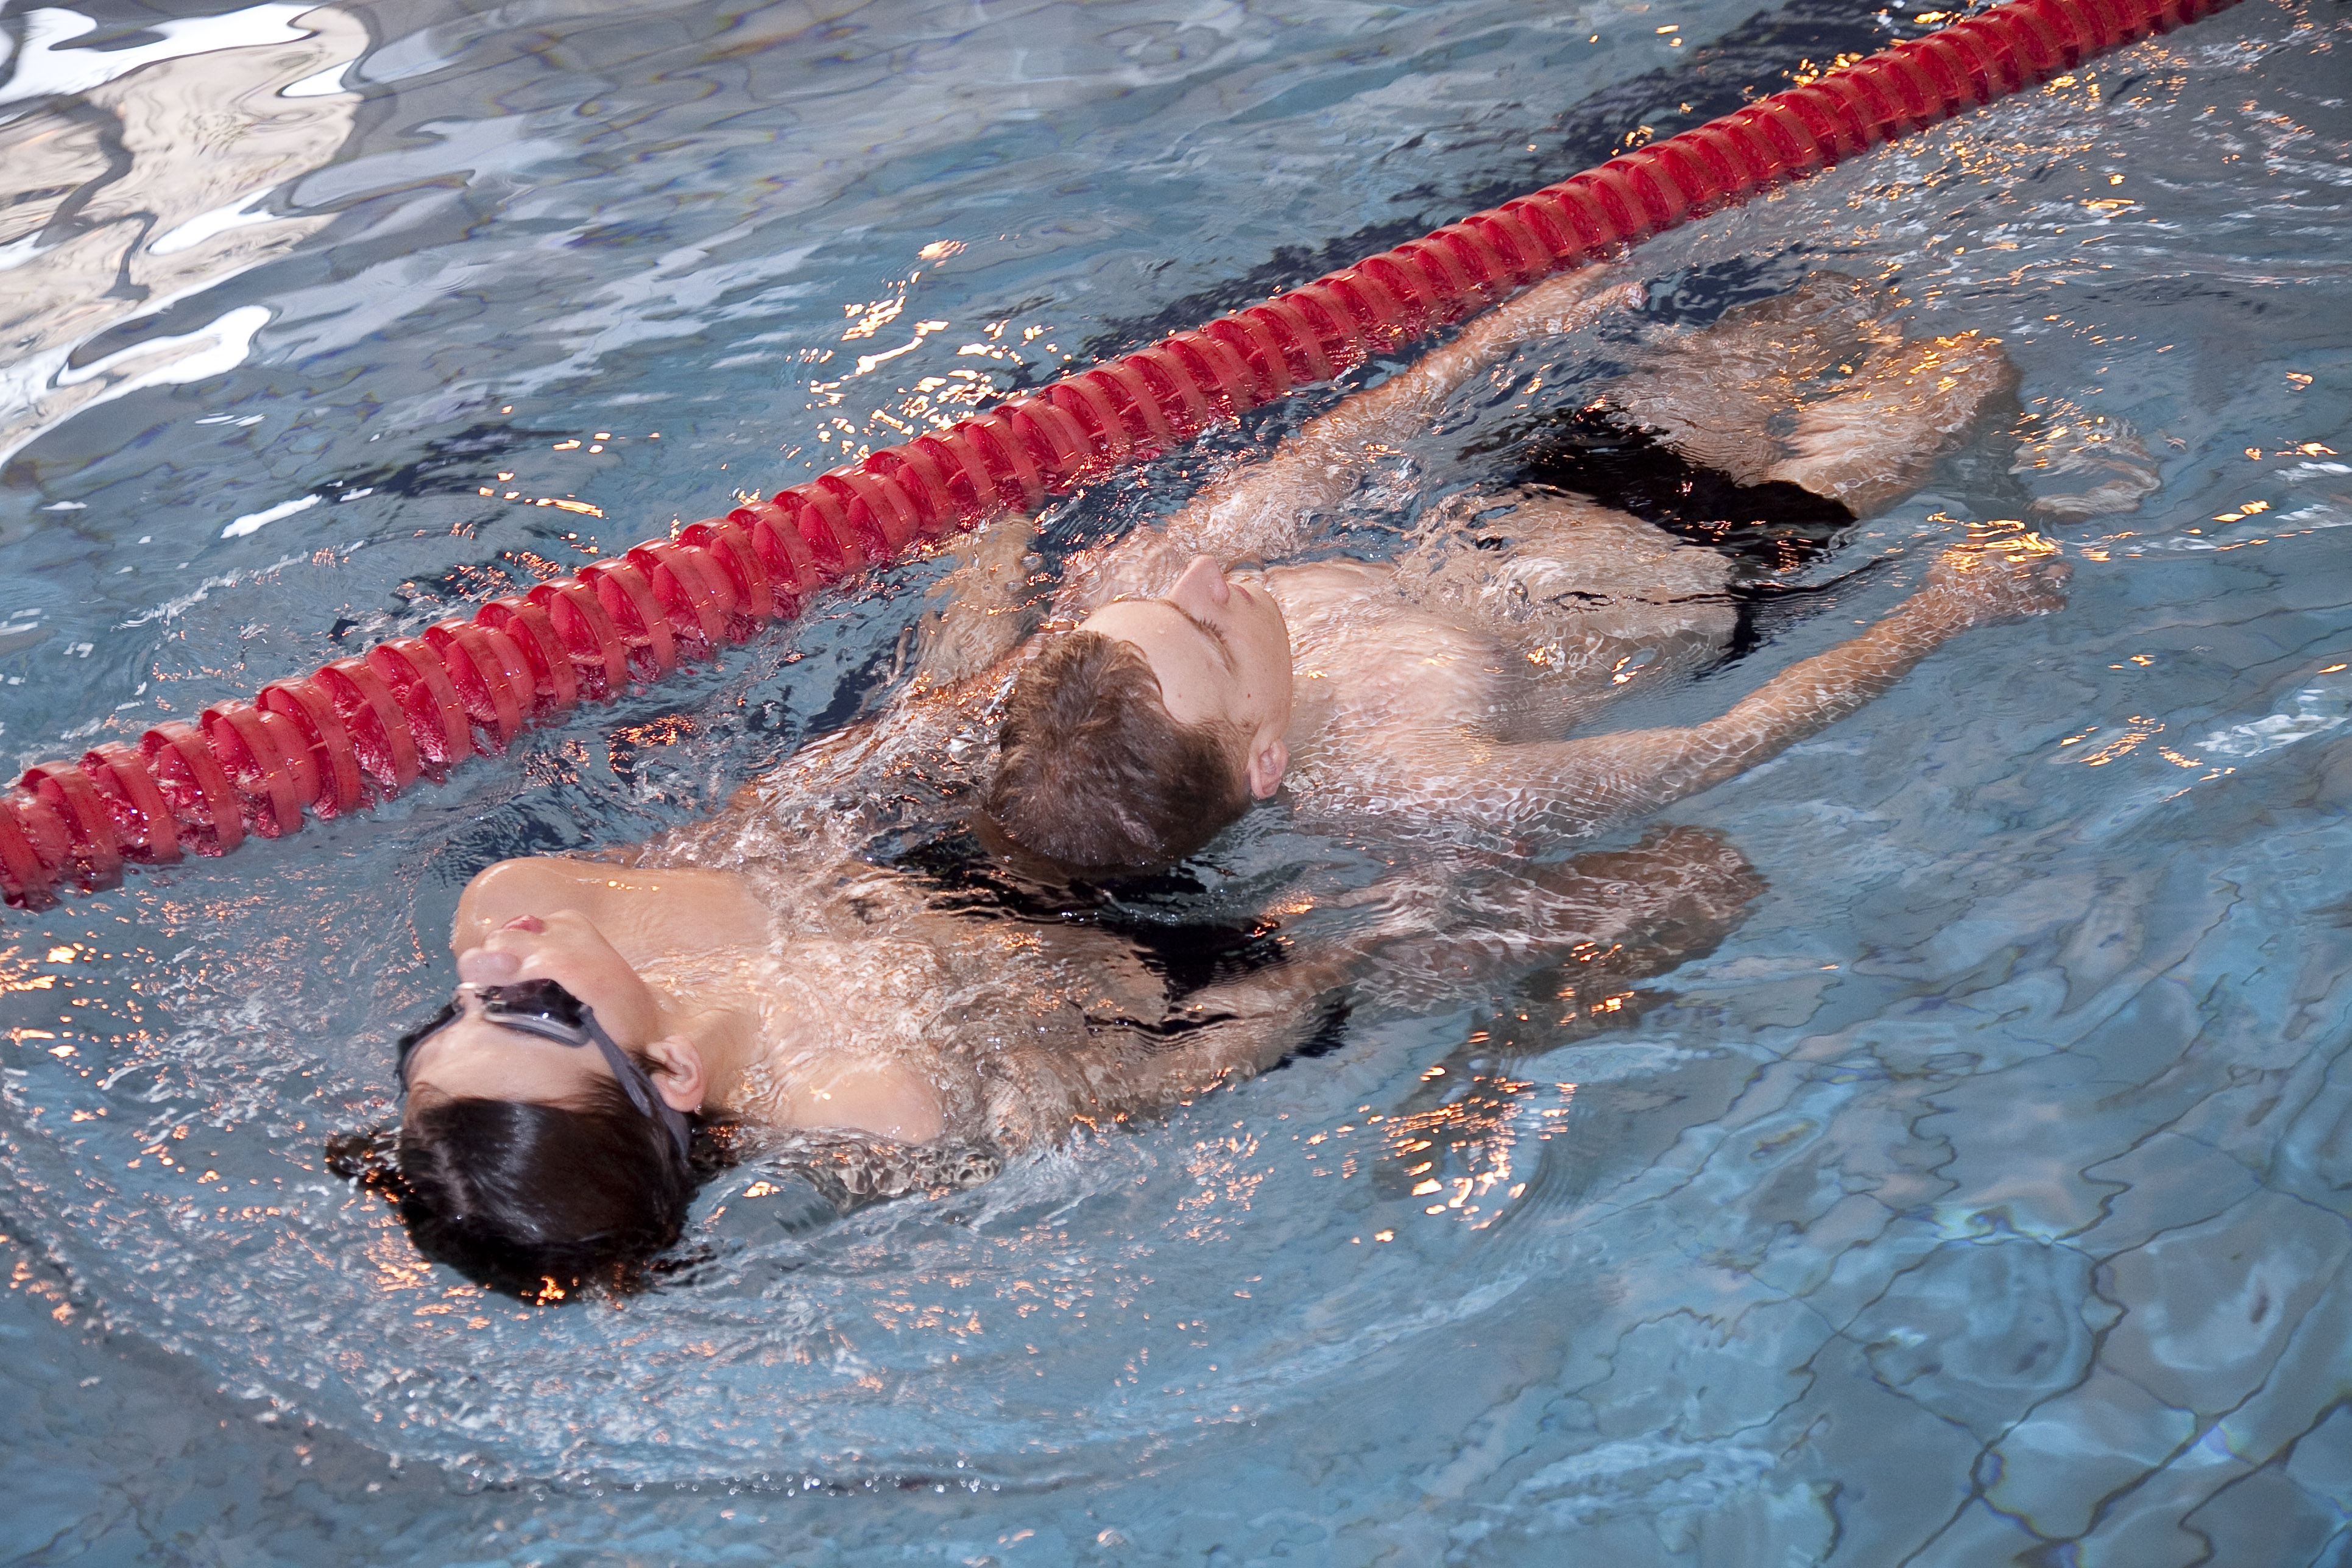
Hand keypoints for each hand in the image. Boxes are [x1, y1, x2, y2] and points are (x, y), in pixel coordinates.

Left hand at [1461, 267, 1642, 353]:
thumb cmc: (1547, 322)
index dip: (1620, 266)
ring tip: (1603, 280)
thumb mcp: (1582, 314)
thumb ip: (1608, 300)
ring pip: (1576, 277)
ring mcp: (1551, 284)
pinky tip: (1574, 293)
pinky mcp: (1541, 292)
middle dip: (1607, 270)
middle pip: (1590, 271)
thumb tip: (1638, 289)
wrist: (1510, 324)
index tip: (1634, 264)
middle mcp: (1564, 278)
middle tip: (1623, 269)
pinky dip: (1577, 284)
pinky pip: (1565, 284)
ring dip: (1591, 277)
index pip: (1603, 269)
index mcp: (1577, 281)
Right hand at [1912, 535, 2070, 630]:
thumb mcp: (1954, 555)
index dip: (2028, 539)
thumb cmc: (1947, 581)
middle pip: (2047, 553)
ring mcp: (2024, 588)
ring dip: (2063, 572)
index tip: (2026, 541)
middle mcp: (2018, 568)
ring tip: (2064, 571)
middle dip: (2049, 553)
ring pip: (2058, 576)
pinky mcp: (2025, 607)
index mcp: (2002, 552)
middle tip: (2048, 555)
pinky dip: (2058, 602)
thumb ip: (1970, 543)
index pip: (2026, 539)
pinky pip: (2052, 605)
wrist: (1947, 609)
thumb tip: (1978, 530)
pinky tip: (2060, 600)